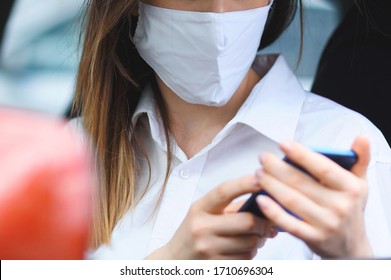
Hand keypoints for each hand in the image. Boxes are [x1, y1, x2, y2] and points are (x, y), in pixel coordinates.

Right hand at [145, 176, 276, 259]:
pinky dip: (251, 253)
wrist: (174, 260)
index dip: (244, 184)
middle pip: (247, 221)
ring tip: (254, 238)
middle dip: (264, 223)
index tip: (260, 178)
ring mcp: (208, 248)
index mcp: (199, 209)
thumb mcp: (204, 215)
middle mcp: (201, 227)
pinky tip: (244, 250)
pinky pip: (246, 258)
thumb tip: (263, 202)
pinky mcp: (215, 265)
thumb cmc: (194, 233)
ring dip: (259, 240)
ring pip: (251, 242)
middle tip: (268, 224)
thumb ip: (231, 207)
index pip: (223, 192)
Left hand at [255, 135, 372, 257]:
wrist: (351, 245)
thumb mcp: (359, 183)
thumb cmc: (349, 207)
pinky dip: (273, 211)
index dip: (301, 155)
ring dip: (271, 185)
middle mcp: (339, 206)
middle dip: (277, 168)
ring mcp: (325, 223)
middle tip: (263, 157)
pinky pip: (289, 224)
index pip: (323, 168)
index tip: (283, 143)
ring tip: (258, 173)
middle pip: (301, 183)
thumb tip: (361, 137)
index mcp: (350, 188)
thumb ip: (360, 159)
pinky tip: (260, 199)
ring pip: (292, 201)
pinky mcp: (313, 238)